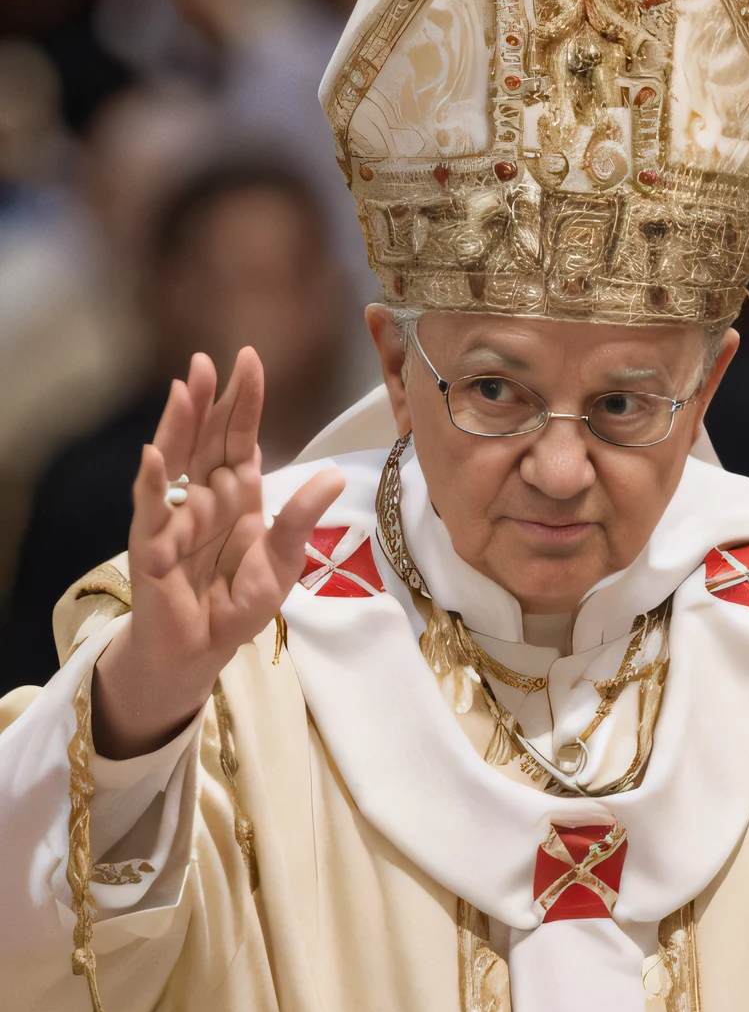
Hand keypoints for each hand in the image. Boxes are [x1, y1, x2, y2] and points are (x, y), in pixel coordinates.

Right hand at [92, 349, 344, 757]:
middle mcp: (203, 496)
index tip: (249, 360)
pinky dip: (151, 483)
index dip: (243, 401)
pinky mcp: (152, 546)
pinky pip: (151, 509)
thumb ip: (300, 518)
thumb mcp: (282, 561)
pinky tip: (154, 454)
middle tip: (208, 359)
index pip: (239, 438)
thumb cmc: (236, 603)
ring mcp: (175, 517)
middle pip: (205, 439)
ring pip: (175, 461)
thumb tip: (333, 477)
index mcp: (236, 494)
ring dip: (178, 424)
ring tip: (184, 386)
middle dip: (208, 399)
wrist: (200, 651)